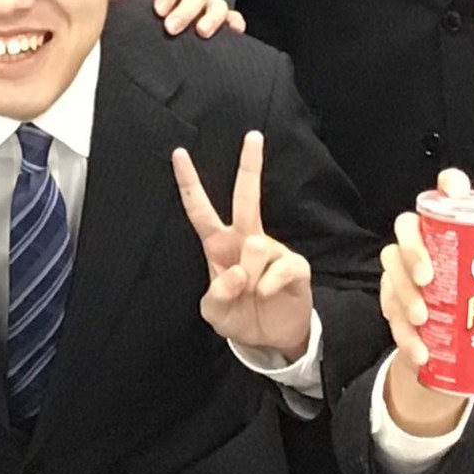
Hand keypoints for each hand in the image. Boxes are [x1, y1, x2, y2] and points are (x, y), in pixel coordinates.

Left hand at [122, 0, 243, 36]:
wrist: (157, 6)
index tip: (158, 9)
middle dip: (186, 9)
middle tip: (171, 27)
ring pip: (218, 4)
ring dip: (211, 18)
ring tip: (201, 32)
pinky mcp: (220, 15)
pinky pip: (231, 17)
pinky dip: (234, 22)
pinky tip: (234, 30)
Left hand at [172, 131, 313, 358]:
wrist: (272, 338)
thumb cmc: (239, 316)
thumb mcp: (215, 313)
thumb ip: (216, 296)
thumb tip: (234, 273)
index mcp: (219, 245)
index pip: (200, 210)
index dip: (189, 183)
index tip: (178, 153)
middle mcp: (246, 239)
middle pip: (247, 197)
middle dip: (249, 165)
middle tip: (252, 135)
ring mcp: (273, 250)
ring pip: (256, 244)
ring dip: (249, 276)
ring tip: (252, 292)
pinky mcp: (295, 265)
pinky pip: (280, 267)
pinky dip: (268, 286)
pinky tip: (267, 295)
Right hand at [378, 167, 473, 434]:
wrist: (458, 364)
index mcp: (455, 236)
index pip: (448, 199)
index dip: (450, 186)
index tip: (456, 190)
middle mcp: (424, 245)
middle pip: (406, 226)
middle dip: (412, 250)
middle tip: (428, 279)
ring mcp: (403, 271)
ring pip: (390, 264)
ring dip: (403, 291)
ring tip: (422, 320)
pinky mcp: (390, 299)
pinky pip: (387, 305)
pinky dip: (402, 330)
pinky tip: (418, 348)